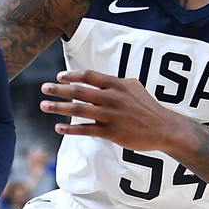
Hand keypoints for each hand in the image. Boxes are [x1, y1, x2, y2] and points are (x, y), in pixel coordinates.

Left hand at [40, 69, 181, 150]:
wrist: (164, 128)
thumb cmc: (148, 106)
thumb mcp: (134, 87)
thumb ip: (115, 82)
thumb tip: (100, 79)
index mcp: (116, 85)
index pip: (89, 76)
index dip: (71, 75)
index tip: (58, 77)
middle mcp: (111, 98)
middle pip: (79, 91)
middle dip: (58, 89)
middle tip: (43, 88)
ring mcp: (110, 115)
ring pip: (79, 110)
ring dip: (58, 107)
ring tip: (44, 105)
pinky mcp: (111, 132)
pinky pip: (86, 129)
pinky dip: (70, 129)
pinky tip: (58, 128)